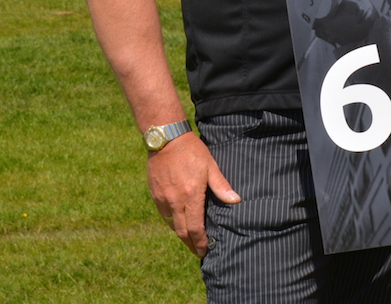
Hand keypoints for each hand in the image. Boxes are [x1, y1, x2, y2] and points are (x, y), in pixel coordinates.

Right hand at [146, 132, 240, 257]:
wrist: (166, 138)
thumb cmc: (191, 151)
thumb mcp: (210, 166)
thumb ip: (221, 186)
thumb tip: (236, 200)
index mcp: (190, 196)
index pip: (195, 228)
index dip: (200, 242)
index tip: (205, 250)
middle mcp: (174, 201)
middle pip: (182, 231)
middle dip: (191, 244)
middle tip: (198, 252)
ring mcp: (162, 198)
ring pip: (172, 225)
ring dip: (181, 234)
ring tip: (190, 240)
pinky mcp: (154, 194)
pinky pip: (163, 215)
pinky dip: (172, 222)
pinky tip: (178, 222)